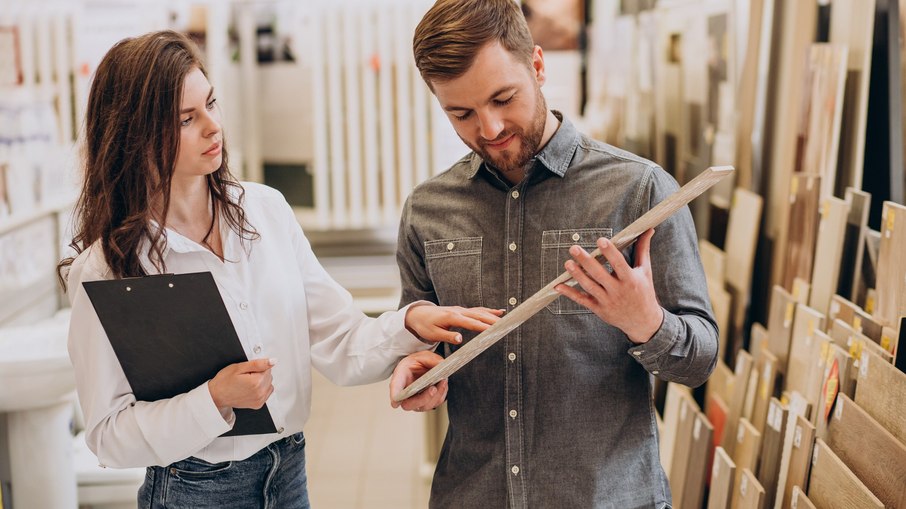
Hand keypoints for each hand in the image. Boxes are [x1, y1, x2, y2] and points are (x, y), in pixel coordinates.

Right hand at [208, 358, 274, 410]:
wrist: (216, 396)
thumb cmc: (224, 381)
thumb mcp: (239, 367)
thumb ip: (258, 364)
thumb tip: (273, 361)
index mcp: (256, 382)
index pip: (268, 368)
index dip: (257, 367)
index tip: (247, 370)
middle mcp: (260, 392)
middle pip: (269, 376)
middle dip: (260, 374)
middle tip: (246, 376)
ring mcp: (260, 400)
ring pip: (269, 384)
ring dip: (262, 381)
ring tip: (248, 382)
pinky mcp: (258, 404)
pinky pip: (267, 392)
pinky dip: (261, 389)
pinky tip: (251, 388)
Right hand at [389, 351, 447, 410]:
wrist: (423, 366)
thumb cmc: (418, 362)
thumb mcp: (422, 356)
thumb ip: (431, 359)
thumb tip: (441, 364)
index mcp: (399, 379)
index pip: (394, 390)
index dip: (395, 397)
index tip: (396, 401)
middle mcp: (405, 394)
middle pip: (408, 404)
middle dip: (423, 398)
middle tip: (433, 388)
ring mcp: (416, 401)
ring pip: (424, 406)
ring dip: (435, 396)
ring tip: (442, 381)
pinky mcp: (427, 402)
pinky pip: (434, 404)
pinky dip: (441, 395)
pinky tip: (443, 384)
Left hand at [405, 305, 502, 343]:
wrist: (418, 314)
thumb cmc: (425, 325)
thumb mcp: (433, 334)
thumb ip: (447, 336)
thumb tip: (461, 339)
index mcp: (452, 317)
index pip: (471, 323)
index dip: (483, 327)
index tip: (494, 330)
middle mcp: (459, 311)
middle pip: (479, 316)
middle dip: (493, 320)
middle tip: (507, 325)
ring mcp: (461, 310)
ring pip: (480, 312)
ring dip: (493, 315)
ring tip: (507, 319)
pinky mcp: (462, 310)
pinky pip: (477, 310)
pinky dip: (488, 311)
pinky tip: (498, 312)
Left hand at [555, 228, 663, 343]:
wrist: (643, 322)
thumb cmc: (644, 292)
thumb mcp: (645, 271)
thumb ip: (643, 249)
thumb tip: (648, 230)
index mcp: (630, 279)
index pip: (619, 264)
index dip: (610, 252)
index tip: (600, 240)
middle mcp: (618, 291)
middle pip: (599, 274)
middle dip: (586, 261)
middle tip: (574, 248)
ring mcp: (607, 301)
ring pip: (589, 287)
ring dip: (577, 275)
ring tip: (567, 263)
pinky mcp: (599, 309)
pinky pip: (582, 300)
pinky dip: (570, 293)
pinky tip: (558, 285)